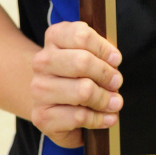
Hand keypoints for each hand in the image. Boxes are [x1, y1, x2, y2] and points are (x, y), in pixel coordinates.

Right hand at [30, 21, 122, 148]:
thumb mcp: (89, 55)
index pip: (81, 35)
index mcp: (54, 38)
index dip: (103, 48)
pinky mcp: (42, 117)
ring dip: (104, 99)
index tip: (116, 59)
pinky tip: (107, 118)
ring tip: (114, 102)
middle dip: (106, 74)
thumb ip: (101, 53)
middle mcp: (42, 62)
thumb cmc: (77, 75)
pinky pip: (79, 116)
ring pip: (82, 90)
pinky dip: (98, 118)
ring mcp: (39, 90)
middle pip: (82, 62)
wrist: (53, 104)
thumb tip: (114, 62)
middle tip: (116, 82)